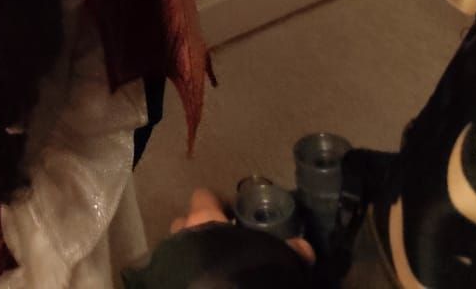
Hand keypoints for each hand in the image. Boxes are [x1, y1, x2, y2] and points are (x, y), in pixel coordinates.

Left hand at [166, 188, 311, 262]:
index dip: (218, 202)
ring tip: (217, 264)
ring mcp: (173, 255)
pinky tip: (209, 279)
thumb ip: (288, 251)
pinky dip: (192, 270)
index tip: (234, 213)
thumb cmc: (241, 270)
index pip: (204, 196)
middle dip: (203, 229)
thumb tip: (304, 248)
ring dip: (196, 251)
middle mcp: (183, 231)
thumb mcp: (271, 258)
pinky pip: (180, 267)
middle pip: (188, 221)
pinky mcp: (172, 276)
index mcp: (203, 217)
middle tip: (225, 242)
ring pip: (182, 246)